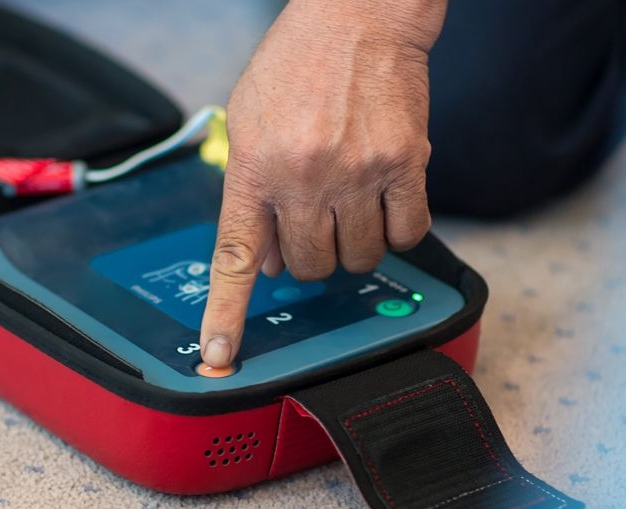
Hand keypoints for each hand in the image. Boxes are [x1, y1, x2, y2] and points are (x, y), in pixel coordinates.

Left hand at [198, 0, 446, 367]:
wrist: (360, 17)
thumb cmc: (299, 64)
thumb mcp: (247, 121)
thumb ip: (250, 192)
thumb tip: (265, 259)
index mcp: (255, 167)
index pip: (236, 258)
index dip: (226, 315)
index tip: (218, 358)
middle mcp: (304, 177)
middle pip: (307, 266)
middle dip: (308, 254)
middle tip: (313, 220)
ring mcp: (357, 174)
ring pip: (357, 259)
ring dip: (352, 246)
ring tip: (350, 203)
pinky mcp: (406, 165)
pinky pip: (406, 236)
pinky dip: (396, 231)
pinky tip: (386, 201)